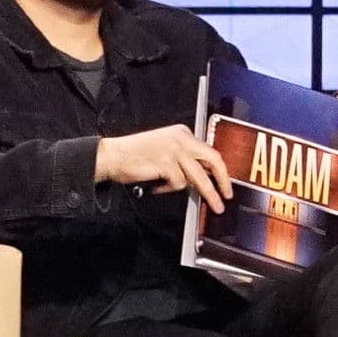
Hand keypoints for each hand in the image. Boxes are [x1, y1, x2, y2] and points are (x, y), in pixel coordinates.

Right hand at [95, 124, 234, 213]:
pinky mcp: (166, 163)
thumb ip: (185, 158)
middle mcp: (181, 138)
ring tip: (210, 203)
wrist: (110, 156)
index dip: (220, 170)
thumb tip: (205, 176)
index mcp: (183, 133)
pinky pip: (178, 183)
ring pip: (199, 177)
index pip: (209, 151)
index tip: (225, 183)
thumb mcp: (165, 150)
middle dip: (223, 180)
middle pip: (213, 159)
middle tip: (226, 196)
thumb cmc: (135, 155)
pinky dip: (169, 189)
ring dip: (205, 193)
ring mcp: (174, 150)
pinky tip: (158, 186)